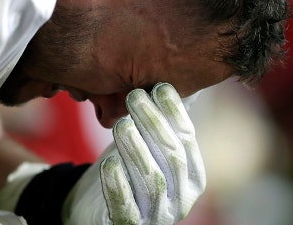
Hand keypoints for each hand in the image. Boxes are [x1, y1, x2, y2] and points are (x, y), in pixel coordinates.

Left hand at [63, 83, 205, 223]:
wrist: (99, 211)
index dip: (174, 112)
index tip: (159, 86)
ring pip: (151, 180)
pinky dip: (118, 184)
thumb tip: (175, 81)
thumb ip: (163, 124)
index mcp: (193, 176)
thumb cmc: (128, 173)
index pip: (187, 139)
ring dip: (136, 149)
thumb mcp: (148, 148)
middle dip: (154, 123)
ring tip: (121, 125)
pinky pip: (125, 206)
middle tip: (134, 97)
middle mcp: (181, 199)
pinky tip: (108, 163)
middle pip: (171, 157)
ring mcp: (157, 216)